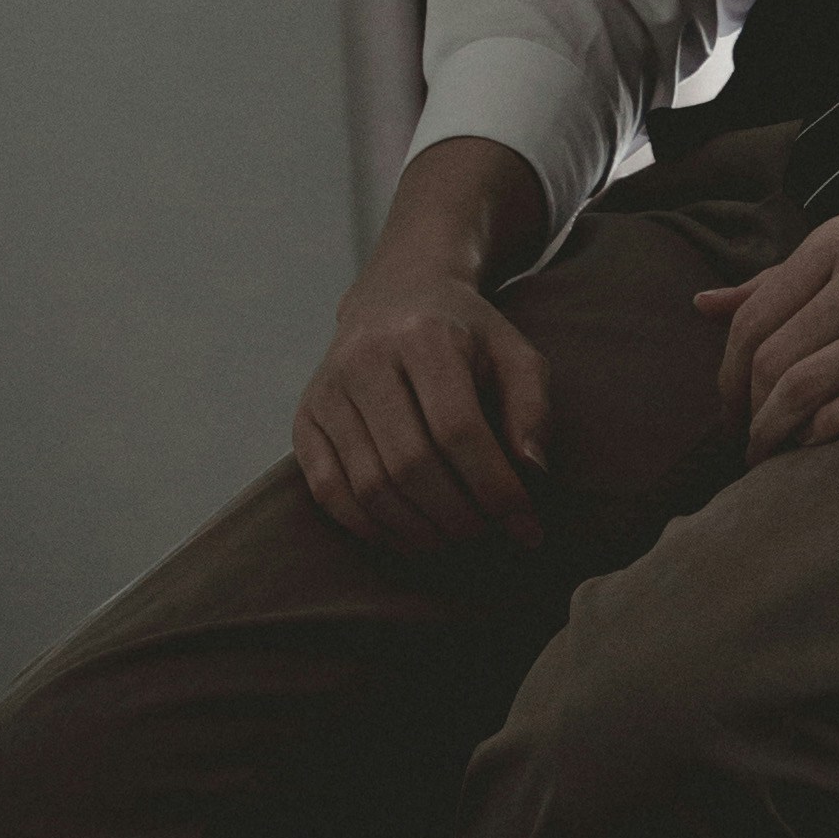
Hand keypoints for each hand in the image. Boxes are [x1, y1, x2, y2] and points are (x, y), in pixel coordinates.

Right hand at [289, 266, 553, 548]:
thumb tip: (532, 472)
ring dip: (417, 531)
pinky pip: (329, 491)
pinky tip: (408, 538)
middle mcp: (366, 359)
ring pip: (369, 486)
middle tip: (487, 537)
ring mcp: (328, 390)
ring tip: (454, 542)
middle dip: (457, 516)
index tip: (526, 528)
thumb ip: (533, 409)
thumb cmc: (467, 336)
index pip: (458, 429)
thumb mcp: (515, 355)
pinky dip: (371, 528)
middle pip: (411, 464)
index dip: (495, 488)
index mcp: (425, 336)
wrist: (396, 295)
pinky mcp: (306, 418)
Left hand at [698, 198, 838, 454]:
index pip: (752, 320)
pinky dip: (832, 432)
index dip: (729, 378)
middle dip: (747, 415)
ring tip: (776, 459)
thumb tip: (704, 305)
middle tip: (749, 448)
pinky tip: (826, 446)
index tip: (733, 412)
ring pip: (810, 386)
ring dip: (780, 434)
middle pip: (773, 360)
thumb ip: (787, 278)